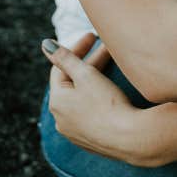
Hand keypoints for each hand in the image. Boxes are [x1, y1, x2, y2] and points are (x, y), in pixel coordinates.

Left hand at [42, 33, 148, 164]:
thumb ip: (65, 57)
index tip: (92, 36)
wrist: (130, 138)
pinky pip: (90, 113)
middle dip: (90, 63)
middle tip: (107, 47)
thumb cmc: (107, 104)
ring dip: (94, 80)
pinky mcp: (91, 140)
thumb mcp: (86, 75)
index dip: (76, 49)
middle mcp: (61, 119)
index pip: (61, 68)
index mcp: (57, 102)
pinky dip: (98, 98)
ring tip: (112, 65)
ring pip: (81, 98)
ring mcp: (76, 132)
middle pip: (73, 83)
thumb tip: (45, 44)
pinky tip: (111, 91)